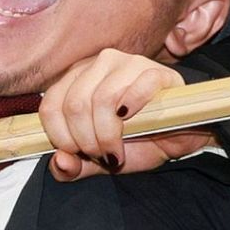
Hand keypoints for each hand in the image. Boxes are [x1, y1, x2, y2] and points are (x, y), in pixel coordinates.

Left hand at [38, 49, 213, 181]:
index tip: (80, 154)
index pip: (50, 106)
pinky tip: (138, 123)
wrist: (179, 138)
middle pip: (75, 104)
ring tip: (118, 149)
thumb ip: (73, 166)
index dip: (61, 138)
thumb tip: (60, 162)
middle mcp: (98, 64)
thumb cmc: (137, 141)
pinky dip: (134, 112)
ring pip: (102, 98)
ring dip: (108, 135)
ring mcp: (128, 63)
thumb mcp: (98, 161)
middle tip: (104, 155)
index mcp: (76, 79)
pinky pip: (136, 88)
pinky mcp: (156, 71)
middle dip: (87, 141)